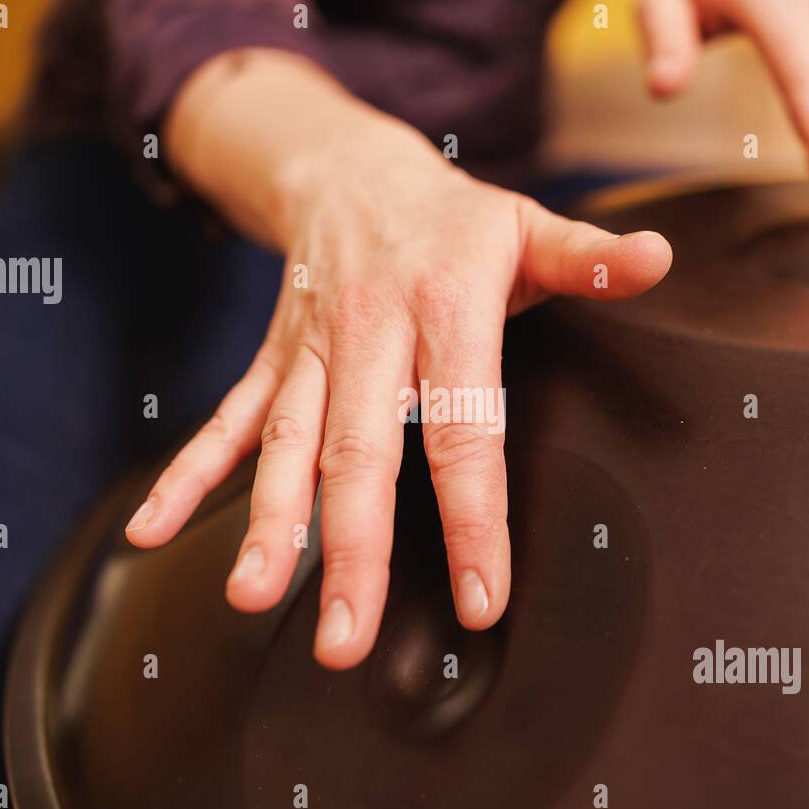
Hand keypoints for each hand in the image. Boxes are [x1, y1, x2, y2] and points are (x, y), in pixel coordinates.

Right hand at [126, 108, 671, 668]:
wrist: (348, 169)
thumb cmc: (451, 220)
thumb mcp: (526, 225)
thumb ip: (588, 261)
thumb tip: (656, 264)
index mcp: (445, 309)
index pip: (465, 430)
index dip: (474, 518)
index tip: (482, 599)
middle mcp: (370, 335)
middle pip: (361, 454)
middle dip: (350, 552)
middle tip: (345, 640)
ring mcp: (311, 352)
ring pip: (286, 447)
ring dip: (266, 523)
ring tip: (250, 598)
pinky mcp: (272, 362)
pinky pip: (227, 421)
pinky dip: (188, 474)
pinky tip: (151, 533)